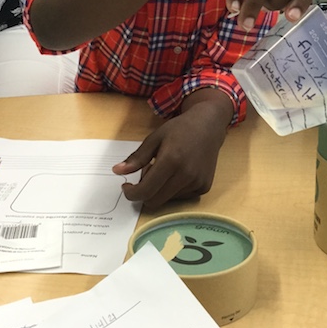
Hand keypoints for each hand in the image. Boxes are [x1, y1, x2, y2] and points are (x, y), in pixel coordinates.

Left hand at [112, 97, 229, 208]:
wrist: (209, 126)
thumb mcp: (155, 138)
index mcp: (171, 161)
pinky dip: (173, 189)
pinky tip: (178, 172)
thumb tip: (117, 171)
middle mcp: (186, 175)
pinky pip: (181, 197)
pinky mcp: (204, 187)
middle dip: (144, 193)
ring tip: (165, 170)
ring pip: (167, 199)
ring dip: (160, 189)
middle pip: (155, 201)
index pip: (145, 191)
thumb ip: (137, 158)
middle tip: (145, 175)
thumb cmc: (180, 129)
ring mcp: (197, 183)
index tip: (126, 186)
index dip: (131, 193)